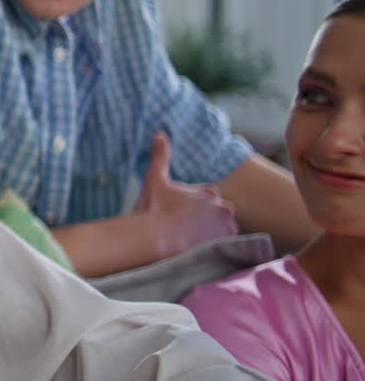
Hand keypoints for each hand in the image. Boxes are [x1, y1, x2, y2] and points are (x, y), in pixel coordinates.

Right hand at [133, 131, 237, 259]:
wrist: (155, 237)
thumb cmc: (154, 208)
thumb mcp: (155, 179)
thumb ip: (161, 156)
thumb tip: (160, 133)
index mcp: (209, 191)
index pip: (209, 197)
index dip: (195, 205)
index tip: (181, 212)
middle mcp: (223, 207)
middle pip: (218, 213)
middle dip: (207, 218)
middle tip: (185, 227)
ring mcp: (226, 227)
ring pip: (223, 228)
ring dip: (213, 232)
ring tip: (192, 240)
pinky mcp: (225, 245)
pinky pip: (226, 245)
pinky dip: (216, 245)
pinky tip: (199, 248)